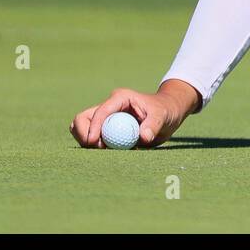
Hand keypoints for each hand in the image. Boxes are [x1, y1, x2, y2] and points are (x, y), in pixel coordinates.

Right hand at [69, 80, 199, 148]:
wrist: (167, 111)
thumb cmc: (165, 111)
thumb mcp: (162, 116)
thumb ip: (153, 125)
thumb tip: (143, 137)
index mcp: (120, 98)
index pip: (101, 112)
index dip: (94, 127)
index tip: (94, 143)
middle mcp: (109, 105)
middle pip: (83, 117)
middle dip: (83, 134)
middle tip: (95, 149)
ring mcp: (106, 116)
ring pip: (83, 126)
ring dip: (85, 140)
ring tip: (102, 150)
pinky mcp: (106, 126)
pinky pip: (92, 136)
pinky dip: (93, 144)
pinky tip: (105, 151)